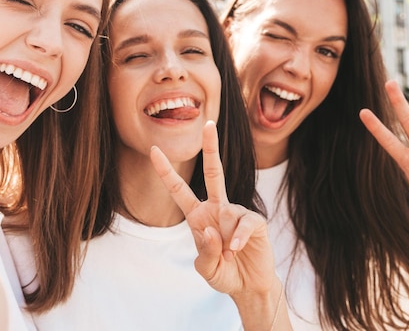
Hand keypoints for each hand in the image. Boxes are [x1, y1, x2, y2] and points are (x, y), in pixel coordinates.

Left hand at [149, 120, 274, 296]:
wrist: (249, 286)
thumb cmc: (225, 274)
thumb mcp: (207, 269)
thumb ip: (205, 252)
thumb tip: (212, 229)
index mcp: (198, 216)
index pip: (179, 190)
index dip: (166, 171)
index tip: (154, 150)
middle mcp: (217, 209)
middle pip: (214, 172)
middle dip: (211, 147)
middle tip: (208, 123)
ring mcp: (236, 213)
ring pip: (228, 214)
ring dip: (226, 241)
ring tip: (230, 256)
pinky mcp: (255, 221)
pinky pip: (244, 223)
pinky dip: (238, 237)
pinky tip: (237, 249)